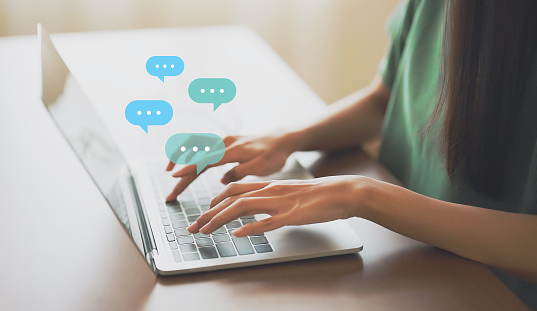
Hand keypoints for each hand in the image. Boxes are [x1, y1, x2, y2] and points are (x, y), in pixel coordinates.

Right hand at [165, 132, 302, 201]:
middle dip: (181, 173)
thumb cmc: (274, 154)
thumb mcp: (262, 167)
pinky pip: (202, 148)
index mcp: (233, 149)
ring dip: (182, 161)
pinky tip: (188, 170)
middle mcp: (224, 142)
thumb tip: (221, 180)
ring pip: (195, 148)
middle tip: (171, 194)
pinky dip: (191, 156)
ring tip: (172, 176)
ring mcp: (223, 141)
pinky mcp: (224, 143)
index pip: (206, 159)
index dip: (189, 167)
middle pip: (196, 155)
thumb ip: (240, 171)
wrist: (282, 138)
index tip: (175, 176)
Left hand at [186, 175, 372, 236]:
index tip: (203, 212)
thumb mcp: (289, 193)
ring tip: (206, 230)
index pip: (233, 189)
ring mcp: (280, 202)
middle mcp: (270, 191)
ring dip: (220, 219)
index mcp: (269, 185)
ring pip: (242, 207)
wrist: (343, 191)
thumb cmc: (318, 194)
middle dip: (208, 212)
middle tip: (193, 226)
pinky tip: (239, 234)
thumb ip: (271, 199)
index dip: (214, 200)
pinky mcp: (292, 215)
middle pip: (230, 198)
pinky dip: (250, 227)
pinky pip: (268, 221)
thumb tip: (256, 211)